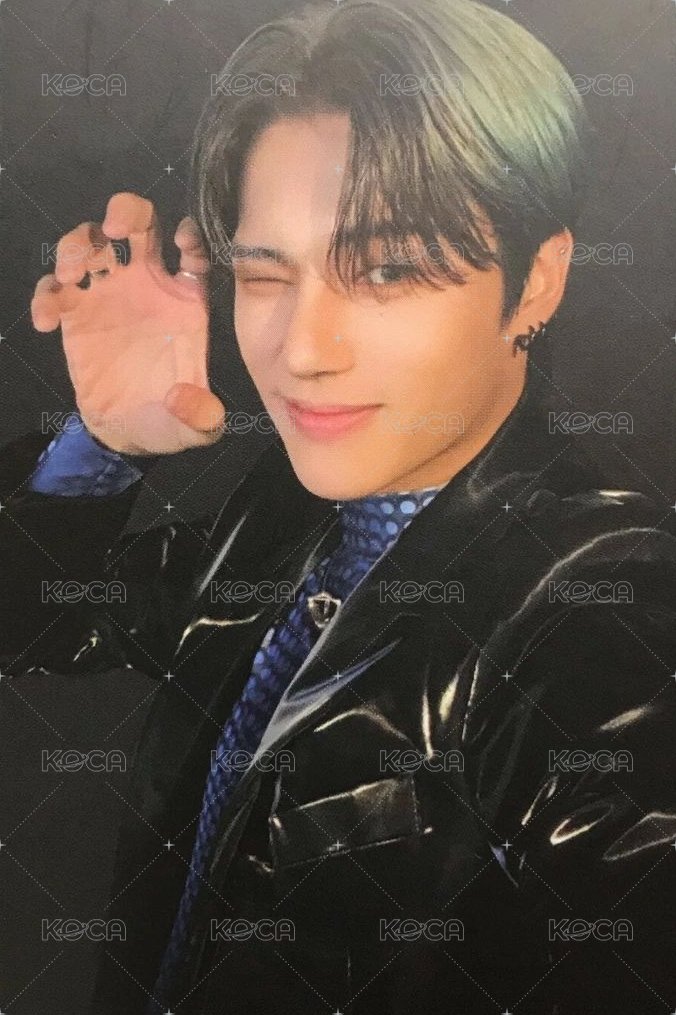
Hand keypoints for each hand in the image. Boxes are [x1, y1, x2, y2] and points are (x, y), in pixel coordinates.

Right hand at [30, 192, 225, 453]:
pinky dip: (45, 295)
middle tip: (113, 230)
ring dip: (76, 245)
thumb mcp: (195, 427)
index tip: (179, 239)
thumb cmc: (171, 418)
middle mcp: (148, 284)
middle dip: (125, 212)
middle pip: (138, 224)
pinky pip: (54, 287)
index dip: (190, 235)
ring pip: (90, 242)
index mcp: (186, 298)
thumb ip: (200, 415)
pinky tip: (46, 323)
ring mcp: (108, 293)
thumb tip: (186, 399)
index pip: (193, 250)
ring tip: (70, 276)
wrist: (129, 431)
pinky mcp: (74, 313)